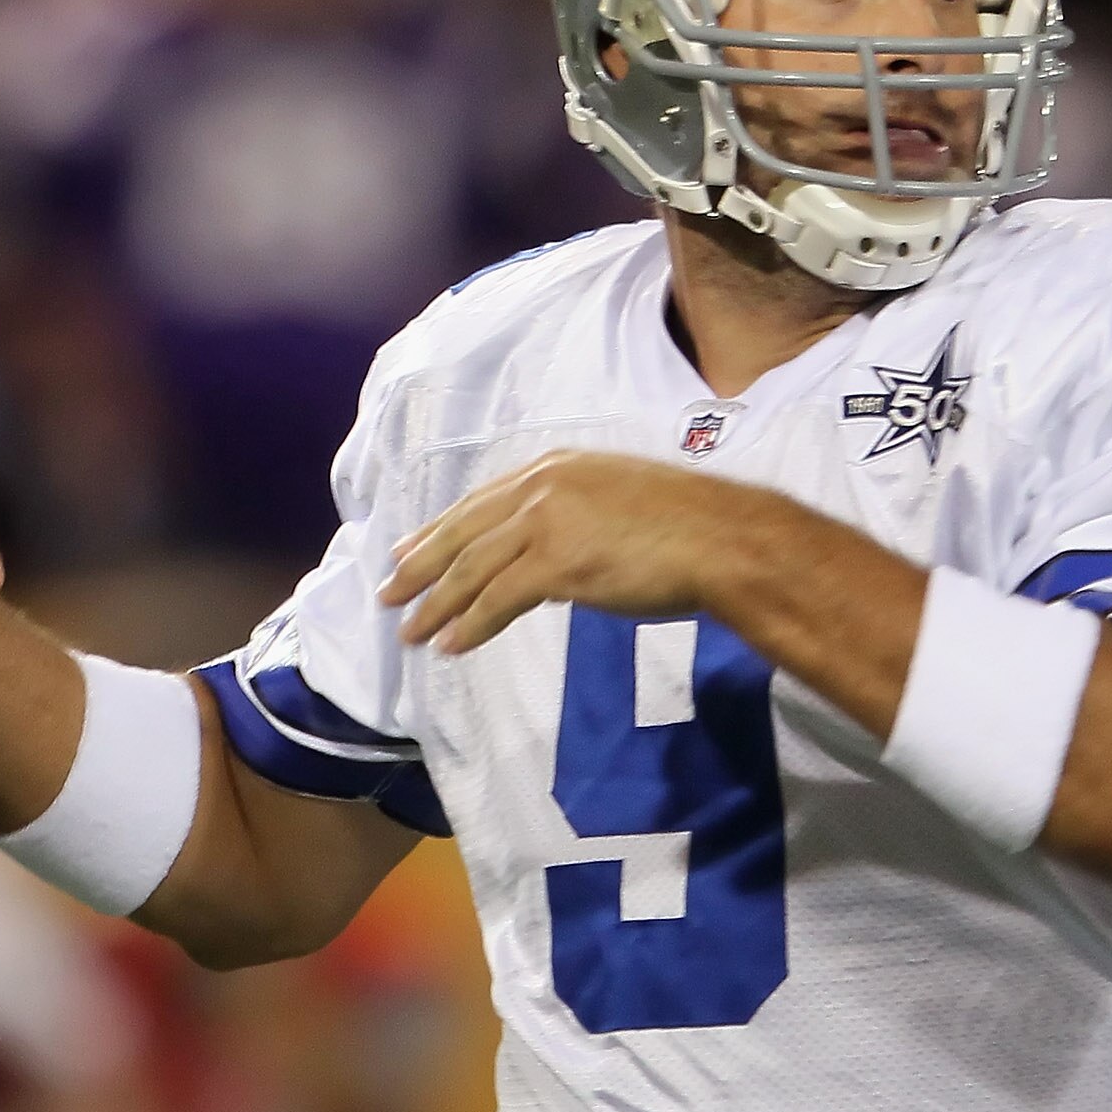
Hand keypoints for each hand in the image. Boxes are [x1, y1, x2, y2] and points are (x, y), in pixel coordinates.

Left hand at [379, 450, 768, 653]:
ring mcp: (547, 521)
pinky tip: (450, 645)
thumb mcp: (619, 504)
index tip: (409, 549)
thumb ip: (579, 518)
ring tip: (411, 632)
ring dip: (436, 603)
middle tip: (388, 593)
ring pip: (472, 568)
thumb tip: (559, 553)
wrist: (723, 539)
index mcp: (557, 467)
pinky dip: (469, 624)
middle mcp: (543, 485)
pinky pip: (496, 599)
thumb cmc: (689, 528)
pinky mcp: (557, 561)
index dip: (441, 529)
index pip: (482, 501)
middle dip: (420, 565)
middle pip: (463, 531)